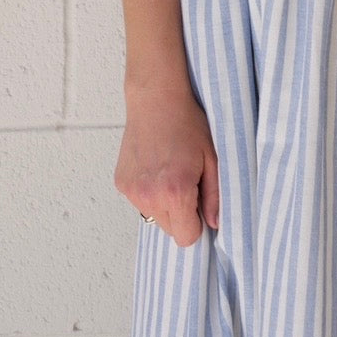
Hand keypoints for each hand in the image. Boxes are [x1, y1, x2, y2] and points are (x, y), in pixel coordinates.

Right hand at [114, 83, 219, 247]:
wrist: (157, 99)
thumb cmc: (188, 123)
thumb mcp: (212, 157)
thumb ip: (215, 196)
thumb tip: (215, 223)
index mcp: (175, 192)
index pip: (186, 237)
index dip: (197, 223)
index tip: (200, 203)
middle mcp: (149, 196)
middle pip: (169, 229)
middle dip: (181, 213)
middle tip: (188, 182)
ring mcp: (132, 190)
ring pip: (153, 216)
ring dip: (164, 203)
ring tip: (171, 172)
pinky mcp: (121, 183)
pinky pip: (140, 200)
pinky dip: (149, 191)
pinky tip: (157, 167)